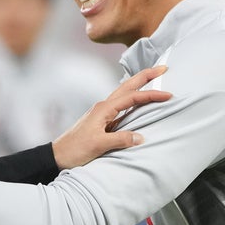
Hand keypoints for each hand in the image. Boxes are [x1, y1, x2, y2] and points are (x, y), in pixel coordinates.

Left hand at [52, 66, 170, 169]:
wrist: (57, 156)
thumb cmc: (75, 149)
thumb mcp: (99, 145)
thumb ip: (120, 139)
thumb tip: (140, 136)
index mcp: (104, 109)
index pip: (132, 97)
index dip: (151, 95)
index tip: (167, 94)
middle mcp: (103, 106)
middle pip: (128, 86)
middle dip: (145, 76)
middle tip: (162, 68)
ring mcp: (102, 112)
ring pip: (124, 93)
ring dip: (139, 84)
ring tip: (153, 78)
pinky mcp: (102, 120)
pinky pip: (121, 105)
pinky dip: (132, 98)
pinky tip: (137, 100)